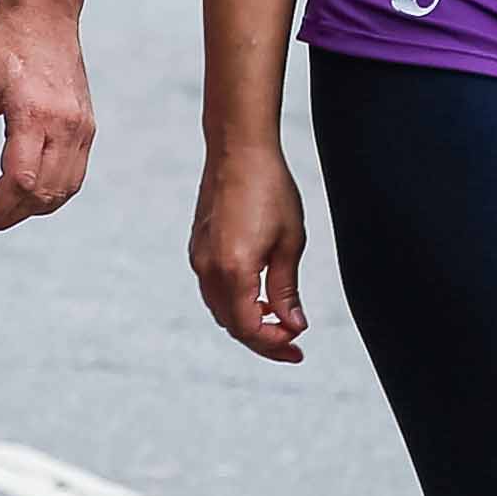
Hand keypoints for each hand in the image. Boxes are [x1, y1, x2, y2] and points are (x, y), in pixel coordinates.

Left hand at [0, 0, 92, 230]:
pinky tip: (26, 195)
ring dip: (32, 209)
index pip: (20, 179)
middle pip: (43, 192)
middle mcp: (65, 124)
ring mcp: (82, 126)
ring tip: (1, 211)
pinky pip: (74, 175)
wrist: (44, 14)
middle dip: (10, 214)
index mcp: (33, 112)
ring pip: (64, 189)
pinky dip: (51, 194)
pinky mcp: (87, 126)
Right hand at [188, 141, 310, 362]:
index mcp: (234, 270)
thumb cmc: (270, 190)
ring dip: (248, 322)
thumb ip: (286, 290)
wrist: (238, 150)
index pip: (249, 328)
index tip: (298, 345)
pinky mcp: (198, 248)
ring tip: (278, 321)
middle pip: (232, 325)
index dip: (274, 344)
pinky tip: (258, 296)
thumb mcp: (289, 243)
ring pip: (220, 310)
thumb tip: (293, 325)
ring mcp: (199, 259)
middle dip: (263, 339)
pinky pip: (213, 290)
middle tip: (293, 342)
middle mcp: (208, 269)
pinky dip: (235, 303)